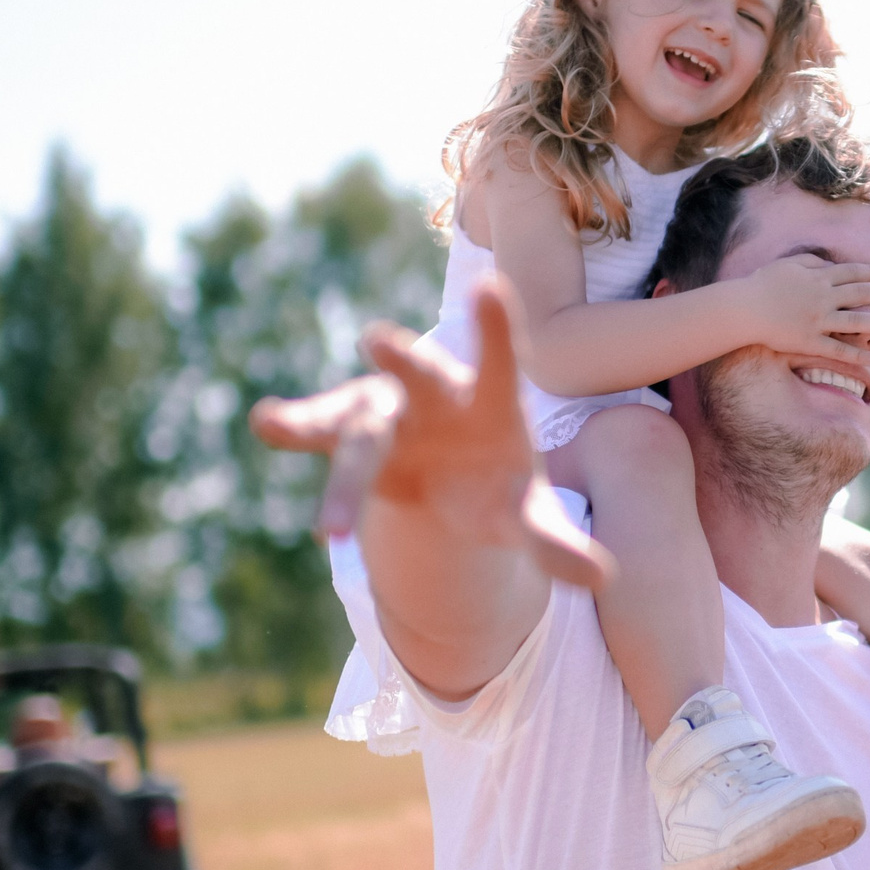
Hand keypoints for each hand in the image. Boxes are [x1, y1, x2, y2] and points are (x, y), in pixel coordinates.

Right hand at [248, 281, 611, 590]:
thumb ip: (554, 543)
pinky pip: (315, 430)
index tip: (490, 290)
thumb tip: (603, 580)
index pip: (499, 363)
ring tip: (279, 424)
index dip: (495, 331)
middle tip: (380, 341)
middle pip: (419, 375)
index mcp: (489, 404)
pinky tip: (266, 423)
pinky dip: (291, 426)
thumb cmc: (496, 488)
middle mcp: (434, 396)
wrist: (449, 486)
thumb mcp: (526, 519)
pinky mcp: (346, 435)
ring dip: (328, 428)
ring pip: (360, 421)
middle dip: (402, 359)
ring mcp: (386, 412)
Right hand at [735, 253, 869, 365]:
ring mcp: (818, 321)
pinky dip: (859, 354)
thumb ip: (812, 261)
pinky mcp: (810, 342)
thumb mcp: (789, 264)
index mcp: (818, 278)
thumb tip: (830, 262)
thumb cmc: (763, 283)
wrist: (745, 308)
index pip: (851, 273)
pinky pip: (839, 350)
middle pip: (861, 294)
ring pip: (858, 322)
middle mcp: (823, 298)